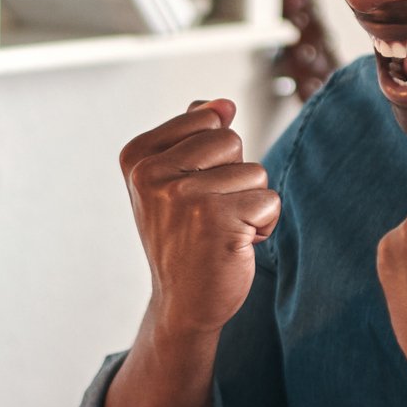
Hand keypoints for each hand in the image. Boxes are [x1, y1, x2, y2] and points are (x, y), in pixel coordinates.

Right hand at [120, 99, 280, 340]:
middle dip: (234, 175)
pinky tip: (235, 245)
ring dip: (250, 203)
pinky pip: (269, 200)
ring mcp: (184, 197)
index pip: (206, 117)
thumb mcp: (172, 181)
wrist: (182, 302)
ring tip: (222, 230)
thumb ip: (192, 135)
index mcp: (137, 157)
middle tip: (208, 214)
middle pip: (231, 139)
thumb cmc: (183, 238)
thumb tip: (222, 104)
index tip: (190, 190)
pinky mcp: (218, 220)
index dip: (213, 155)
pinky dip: (263, 226)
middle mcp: (153, 174)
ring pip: (254, 171)